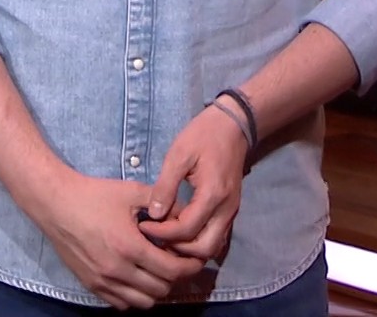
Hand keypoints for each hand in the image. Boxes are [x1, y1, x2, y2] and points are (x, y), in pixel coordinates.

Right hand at [27, 171, 206, 308]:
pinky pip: (121, 304)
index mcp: (130, 247)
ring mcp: (103, 281)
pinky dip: (134, 296)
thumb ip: (163, 203)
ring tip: (157, 271)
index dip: (190, 267)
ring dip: (156, 289)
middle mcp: (118, 270)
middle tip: (176, 261)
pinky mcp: (91, 284)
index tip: (195, 259)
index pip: (172, 271)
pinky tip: (135, 277)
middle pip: (161, 290)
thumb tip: (186, 214)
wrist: (55, 203)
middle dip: (175, 277)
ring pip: (143, 302)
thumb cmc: (93, 195)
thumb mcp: (131, 192)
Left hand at [138, 105, 247, 264]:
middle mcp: (226, 209)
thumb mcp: (179, 154)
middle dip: (178, 249)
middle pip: (204, 249)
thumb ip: (166, 186)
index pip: (186, 229)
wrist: (233, 126)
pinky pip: (217, 238)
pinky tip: (180, 234)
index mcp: (213, 195)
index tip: (143, 227)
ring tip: (165, 238)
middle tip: (155, 238)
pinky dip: (199, 243)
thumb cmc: (203, 136)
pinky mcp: (230, 211)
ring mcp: (231, 212)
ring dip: (189, 249)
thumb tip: (154, 214)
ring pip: (213, 247)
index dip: (162, 233)